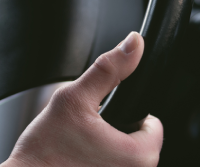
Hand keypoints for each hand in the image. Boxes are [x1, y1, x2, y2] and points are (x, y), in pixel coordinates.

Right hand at [0, 32, 162, 166]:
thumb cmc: (45, 151)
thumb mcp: (74, 98)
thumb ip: (108, 69)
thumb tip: (133, 44)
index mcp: (138, 156)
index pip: (154, 124)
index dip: (128, 112)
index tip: (105, 116)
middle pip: (140, 141)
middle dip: (117, 130)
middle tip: (87, 131)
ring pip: (125, 156)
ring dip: (108, 147)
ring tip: (81, 146)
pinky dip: (99, 161)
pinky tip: (79, 159)